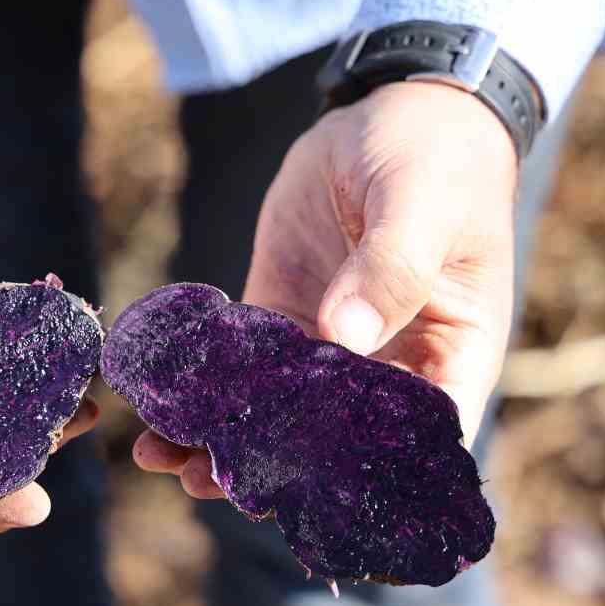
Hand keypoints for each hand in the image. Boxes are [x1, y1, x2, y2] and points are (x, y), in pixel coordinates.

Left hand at [136, 82, 517, 497]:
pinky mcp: (281, 316)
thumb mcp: (422, 204)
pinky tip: (156, 406)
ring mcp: (330, 348)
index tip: (305, 494)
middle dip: (274, 469)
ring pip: (278, 415)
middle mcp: (389, 367)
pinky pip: (240, 367)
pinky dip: (201, 389)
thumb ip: (391, 267)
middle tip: (209, 484)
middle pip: (334, 443)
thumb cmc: (438, 159)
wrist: (396, 111)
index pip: (416, 440)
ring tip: (165, 458)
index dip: (366, 477)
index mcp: (448, 356)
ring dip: (224, 440)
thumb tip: (345, 337)